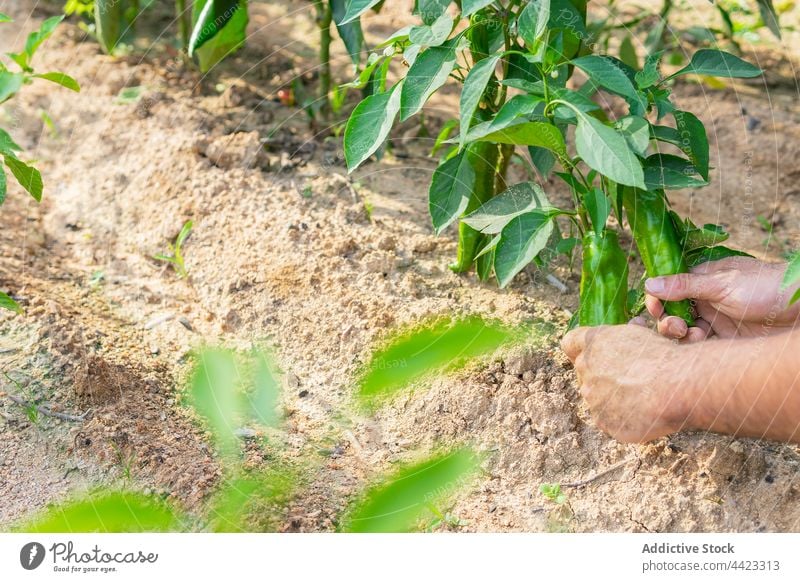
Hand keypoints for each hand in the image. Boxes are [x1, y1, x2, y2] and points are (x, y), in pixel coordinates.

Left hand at [561, 324, 695, 442]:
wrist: (677, 386)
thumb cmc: (662, 356)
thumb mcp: (639, 334)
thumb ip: (624, 334)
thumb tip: (632, 325)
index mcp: (592, 344)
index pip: (570, 343)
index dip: (581, 349)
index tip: (595, 354)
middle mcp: (585, 370)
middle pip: (584, 373)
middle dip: (601, 375)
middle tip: (629, 377)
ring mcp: (592, 398)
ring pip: (597, 398)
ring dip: (612, 398)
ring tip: (641, 396)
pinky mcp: (604, 422)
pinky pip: (609, 420)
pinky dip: (623, 418)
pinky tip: (643, 413)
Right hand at [644, 257, 799, 341]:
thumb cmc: (765, 287)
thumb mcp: (722, 284)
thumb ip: (685, 285)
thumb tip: (649, 282)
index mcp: (702, 279)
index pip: (668, 288)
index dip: (657, 300)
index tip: (654, 309)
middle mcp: (705, 299)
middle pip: (672, 311)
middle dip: (667, 320)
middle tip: (676, 327)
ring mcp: (714, 319)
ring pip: (683, 330)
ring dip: (680, 334)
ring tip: (692, 335)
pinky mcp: (725, 339)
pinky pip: (699, 345)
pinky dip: (693, 346)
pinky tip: (700, 342)